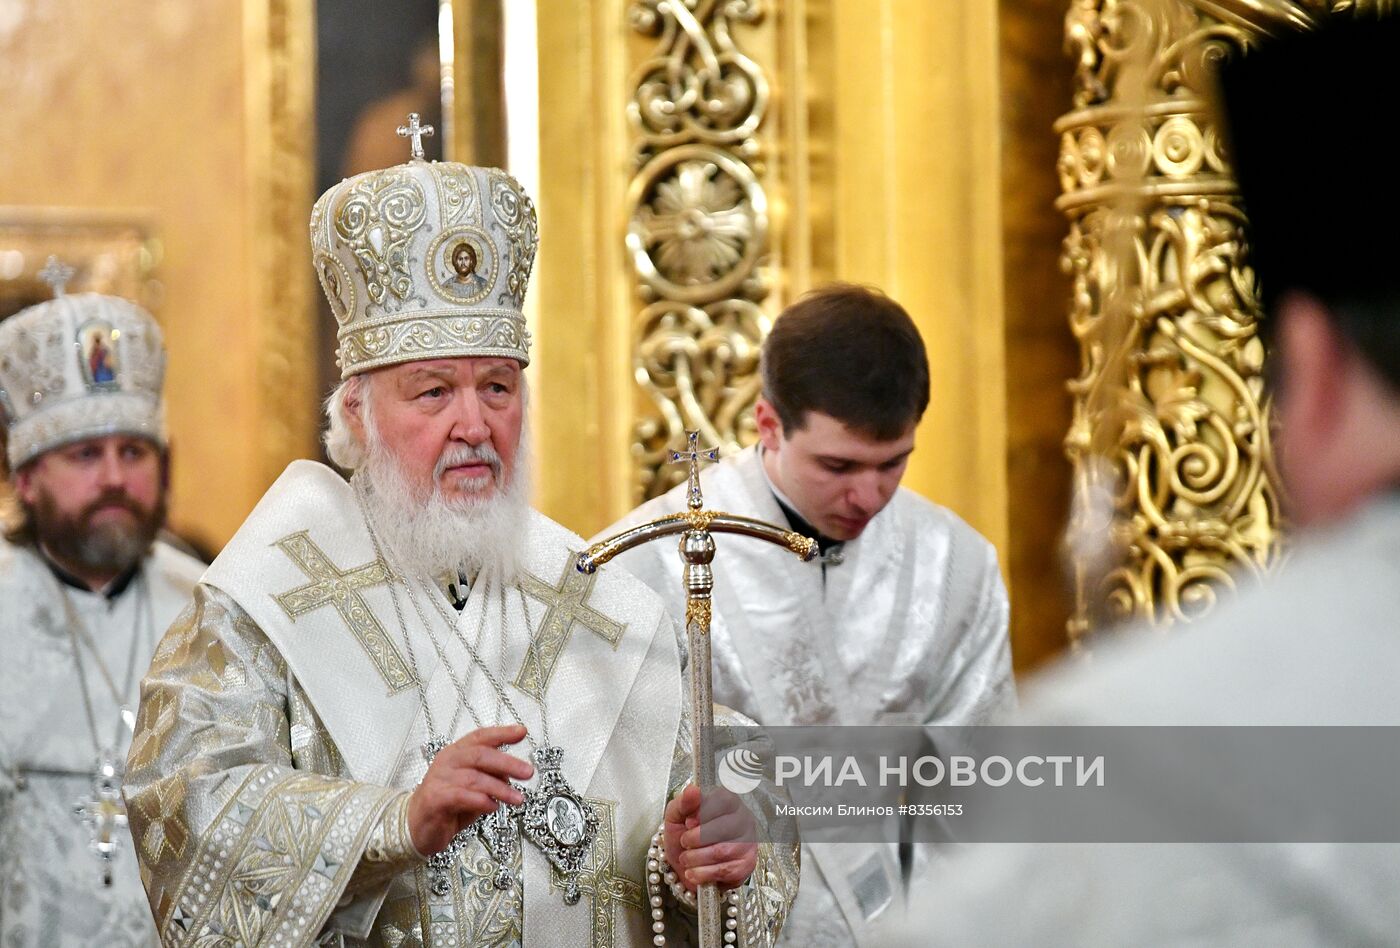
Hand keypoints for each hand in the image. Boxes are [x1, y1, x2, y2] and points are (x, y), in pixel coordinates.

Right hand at [407, 724, 533, 855]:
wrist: (416, 826)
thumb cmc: (447, 804)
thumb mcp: (473, 788)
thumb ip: (489, 777)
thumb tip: (511, 775)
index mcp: (456, 753)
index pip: (480, 737)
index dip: (501, 733)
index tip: (522, 732)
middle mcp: (447, 761)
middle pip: (480, 755)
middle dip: (508, 762)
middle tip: (528, 772)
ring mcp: (439, 779)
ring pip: (474, 777)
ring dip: (500, 788)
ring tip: (517, 799)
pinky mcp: (435, 799)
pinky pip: (462, 796)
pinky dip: (481, 801)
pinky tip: (493, 807)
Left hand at [662, 783, 757, 891]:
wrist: (685, 865)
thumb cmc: (683, 836)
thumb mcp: (677, 815)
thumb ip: (683, 802)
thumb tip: (693, 790)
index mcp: (728, 800)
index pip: (723, 799)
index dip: (702, 813)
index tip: (688, 822)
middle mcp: (743, 819)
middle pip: (722, 828)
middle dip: (696, 839)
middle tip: (685, 843)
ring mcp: (748, 842)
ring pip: (722, 851)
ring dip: (697, 858)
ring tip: (687, 858)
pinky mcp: (747, 865)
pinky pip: (725, 870)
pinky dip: (703, 873)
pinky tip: (694, 871)